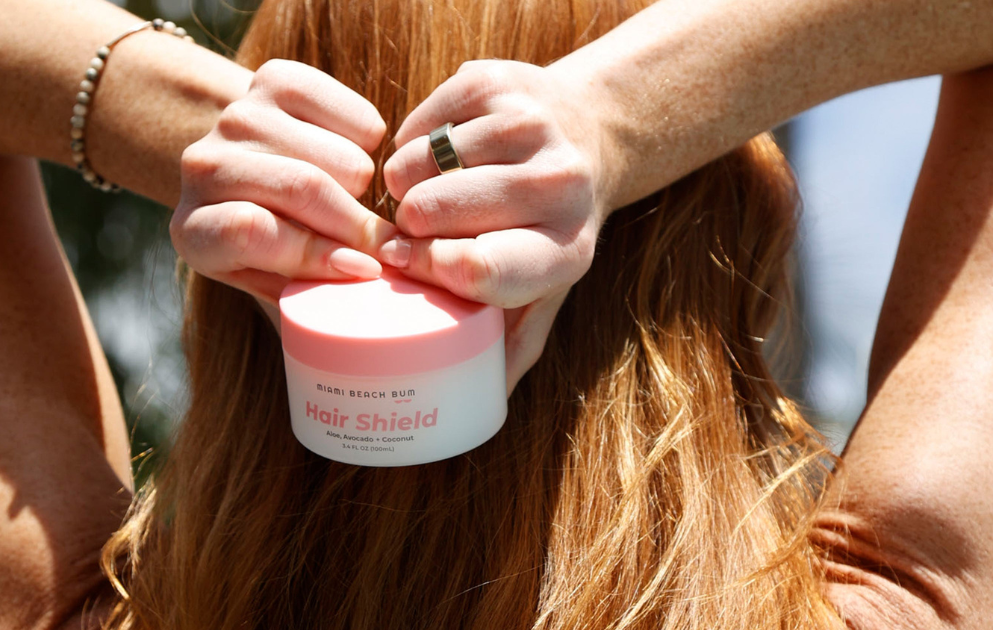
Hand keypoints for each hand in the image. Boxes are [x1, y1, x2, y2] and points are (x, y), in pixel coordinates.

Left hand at [171, 59, 398, 305]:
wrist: (249, 170)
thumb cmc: (275, 249)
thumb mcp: (279, 287)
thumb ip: (311, 297)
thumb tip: (370, 286)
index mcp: (194, 232)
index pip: (251, 231)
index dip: (314, 253)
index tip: (363, 271)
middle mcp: (203, 167)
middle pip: (302, 187)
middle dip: (358, 224)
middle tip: (389, 247)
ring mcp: (237, 117)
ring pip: (340, 156)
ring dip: (364, 186)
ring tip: (355, 201)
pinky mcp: (274, 80)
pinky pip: (357, 118)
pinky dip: (371, 144)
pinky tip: (353, 158)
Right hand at [380, 59, 613, 394]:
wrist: (590, 134)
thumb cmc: (551, 229)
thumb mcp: (545, 289)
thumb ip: (511, 344)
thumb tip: (478, 407)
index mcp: (568, 248)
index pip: (479, 268)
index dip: (429, 270)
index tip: (407, 266)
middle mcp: (559, 183)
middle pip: (438, 213)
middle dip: (407, 227)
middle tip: (407, 234)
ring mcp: (529, 123)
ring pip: (419, 163)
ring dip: (402, 184)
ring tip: (416, 195)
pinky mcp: (496, 80)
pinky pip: (418, 122)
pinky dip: (410, 143)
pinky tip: (430, 157)